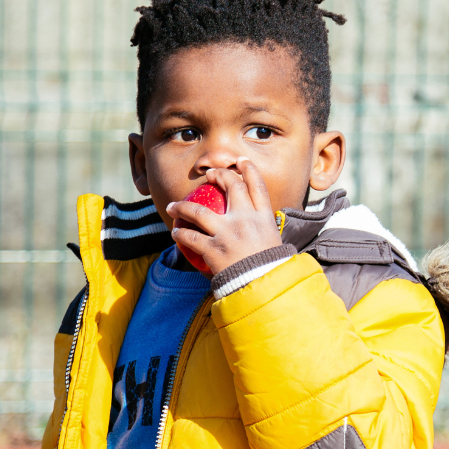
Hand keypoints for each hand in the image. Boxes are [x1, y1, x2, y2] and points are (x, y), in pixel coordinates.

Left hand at [166, 157, 283, 276]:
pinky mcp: (214, 249)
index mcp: (263, 218)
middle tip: (210, 176)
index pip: (257, 186)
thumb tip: (262, 230)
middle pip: (230, 186)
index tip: (240, 161)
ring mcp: (228, 233)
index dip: (248, 169)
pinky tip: (175, 233)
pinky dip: (181, 233)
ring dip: (182, 206)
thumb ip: (265, 232)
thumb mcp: (275, 244)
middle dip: (218, 175)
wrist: (264, 287)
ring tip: (173, 206)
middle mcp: (245, 219)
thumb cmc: (271, 269)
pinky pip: (190, 237)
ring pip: (198, 210)